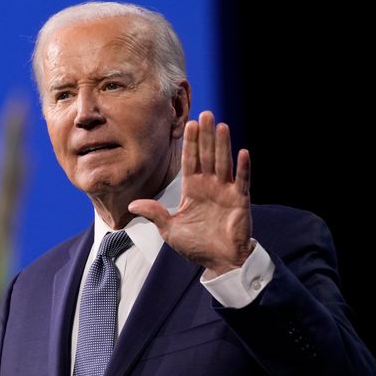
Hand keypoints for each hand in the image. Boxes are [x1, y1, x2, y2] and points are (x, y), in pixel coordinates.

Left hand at [129, 111, 252, 276]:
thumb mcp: (169, 229)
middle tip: (205, 114)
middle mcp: (209, 186)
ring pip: (224, 163)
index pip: (190, 161)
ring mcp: (226, 191)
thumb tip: (132, 204)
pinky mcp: (240, 201)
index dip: (190, 143)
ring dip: (223, 145)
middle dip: (205, 136)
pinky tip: (243, 152)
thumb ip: (154, 214)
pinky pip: (242, 181)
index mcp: (192, 189)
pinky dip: (243, 168)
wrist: (219, 262)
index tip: (188, 124)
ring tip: (221, 126)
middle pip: (207, 156)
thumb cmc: (196, 246)